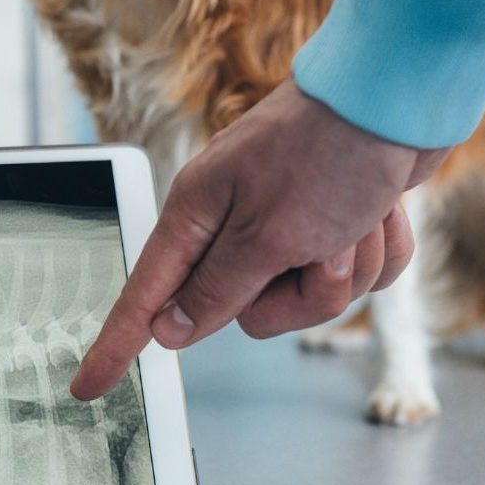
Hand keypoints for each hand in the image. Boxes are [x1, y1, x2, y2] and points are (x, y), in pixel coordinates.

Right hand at [71, 80, 447, 399]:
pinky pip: (353, 276)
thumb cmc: (327, 152)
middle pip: (249, 310)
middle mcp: (236, 222)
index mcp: (199, 214)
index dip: (117, 344)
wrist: (397, 96)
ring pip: (309, 297)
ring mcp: (286, 223)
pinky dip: (376, 252)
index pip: (146, 296)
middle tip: (321, 248)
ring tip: (357, 218)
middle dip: (301, 294)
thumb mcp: (267, 234)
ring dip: (347, 266)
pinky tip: (380, 213)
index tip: (87, 387)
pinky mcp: (333, 224)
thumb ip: (215, 290)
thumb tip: (169, 329)